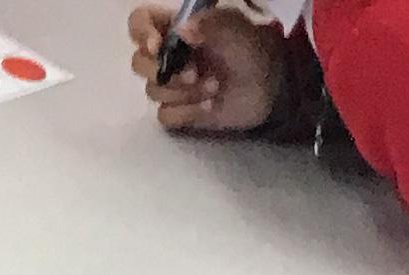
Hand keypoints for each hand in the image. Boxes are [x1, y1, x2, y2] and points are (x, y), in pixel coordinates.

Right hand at [127, 3, 285, 135]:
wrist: (269, 88)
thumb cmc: (251, 50)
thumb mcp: (236, 30)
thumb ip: (211, 25)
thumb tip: (182, 31)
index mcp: (174, 28)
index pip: (139, 23)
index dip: (141, 34)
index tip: (158, 47)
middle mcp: (168, 56)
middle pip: (139, 63)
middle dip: (164, 72)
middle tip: (194, 74)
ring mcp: (173, 86)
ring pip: (154, 91)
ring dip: (184, 93)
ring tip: (215, 88)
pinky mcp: (181, 112)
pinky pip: (166, 116)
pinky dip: (187, 113)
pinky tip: (209, 106)